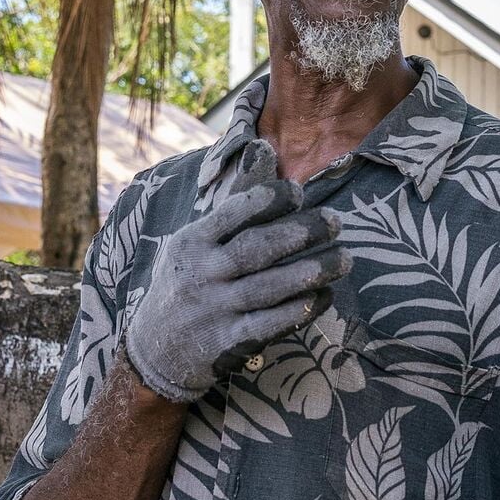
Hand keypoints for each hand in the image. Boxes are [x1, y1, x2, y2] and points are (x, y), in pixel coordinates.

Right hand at [123, 141, 349, 402]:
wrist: (154, 352)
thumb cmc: (186, 283)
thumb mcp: (196, 240)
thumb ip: (236, 199)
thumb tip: (263, 146)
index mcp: (191, 243)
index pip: (232, 214)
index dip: (269, 200)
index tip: (300, 193)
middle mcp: (200, 274)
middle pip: (255, 248)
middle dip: (299, 233)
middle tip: (335, 222)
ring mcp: (214, 311)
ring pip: (268, 287)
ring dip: (310, 272)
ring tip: (345, 259)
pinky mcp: (228, 344)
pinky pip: (270, 325)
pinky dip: (299, 310)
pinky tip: (324, 297)